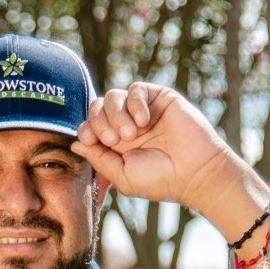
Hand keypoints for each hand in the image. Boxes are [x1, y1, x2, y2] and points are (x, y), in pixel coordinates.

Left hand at [70, 83, 241, 211]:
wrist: (194, 171)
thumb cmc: (160, 179)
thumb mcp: (122, 175)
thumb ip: (98, 158)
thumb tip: (74, 143)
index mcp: (115, 144)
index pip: (88, 126)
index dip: (85, 129)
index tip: (91, 140)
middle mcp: (125, 124)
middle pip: (96, 107)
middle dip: (100, 122)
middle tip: (115, 140)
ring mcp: (140, 110)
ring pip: (112, 96)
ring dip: (116, 114)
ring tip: (132, 133)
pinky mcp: (158, 98)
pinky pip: (135, 89)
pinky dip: (135, 104)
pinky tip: (145, 121)